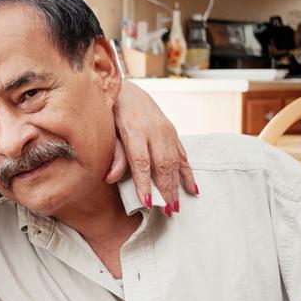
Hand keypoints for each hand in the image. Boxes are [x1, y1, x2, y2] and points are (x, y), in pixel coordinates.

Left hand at [109, 80, 197, 215]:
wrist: (127, 89)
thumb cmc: (112, 112)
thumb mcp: (107, 129)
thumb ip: (113, 153)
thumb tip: (109, 179)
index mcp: (134, 129)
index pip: (141, 161)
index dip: (144, 183)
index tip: (146, 202)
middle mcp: (154, 130)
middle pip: (162, 164)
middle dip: (165, 190)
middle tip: (166, 211)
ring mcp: (166, 130)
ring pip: (174, 162)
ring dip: (177, 186)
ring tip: (176, 207)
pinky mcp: (173, 132)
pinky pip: (183, 155)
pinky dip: (187, 173)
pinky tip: (192, 190)